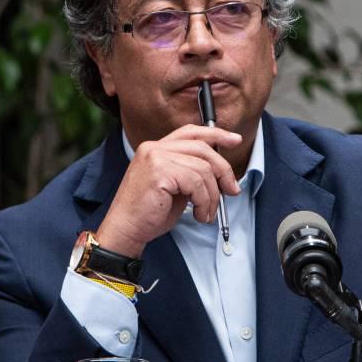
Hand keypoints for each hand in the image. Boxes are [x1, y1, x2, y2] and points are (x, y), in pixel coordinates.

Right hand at [95, 125, 242, 256]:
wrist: (126, 229)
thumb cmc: (149, 213)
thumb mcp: (176, 188)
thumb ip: (192, 174)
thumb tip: (222, 174)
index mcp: (156, 148)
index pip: (191, 132)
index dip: (216, 134)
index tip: (235, 140)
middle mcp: (154, 148)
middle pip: (202, 149)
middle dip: (223, 171)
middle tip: (232, 190)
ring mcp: (155, 157)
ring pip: (202, 169)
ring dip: (212, 196)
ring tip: (206, 213)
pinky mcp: (159, 172)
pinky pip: (196, 183)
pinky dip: (203, 202)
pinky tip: (198, 214)